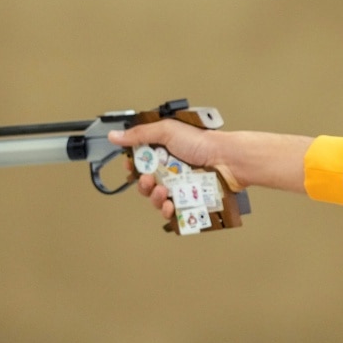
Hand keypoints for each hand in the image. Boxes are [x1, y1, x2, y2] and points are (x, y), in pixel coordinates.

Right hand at [108, 120, 240, 220]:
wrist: (226, 159)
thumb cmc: (202, 142)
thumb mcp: (167, 131)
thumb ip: (139, 134)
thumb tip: (115, 136)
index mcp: (164, 152)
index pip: (141, 163)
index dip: (133, 167)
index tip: (130, 167)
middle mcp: (170, 170)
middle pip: (146, 183)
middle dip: (143, 184)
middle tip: (149, 180)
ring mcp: (179, 186)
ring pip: (157, 199)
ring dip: (154, 197)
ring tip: (162, 191)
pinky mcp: (188, 201)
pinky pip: (172, 211)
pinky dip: (167, 210)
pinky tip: (169, 205)